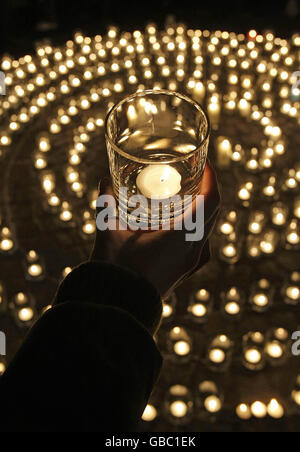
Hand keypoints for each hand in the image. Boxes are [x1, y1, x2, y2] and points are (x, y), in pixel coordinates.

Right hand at [90, 162, 219, 298]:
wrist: (118, 307)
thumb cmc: (114, 270)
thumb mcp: (109, 231)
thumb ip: (107, 202)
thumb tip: (104, 180)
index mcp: (182, 236)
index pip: (211, 200)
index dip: (211, 178)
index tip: (203, 163)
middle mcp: (194, 249)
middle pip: (213, 212)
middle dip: (207, 188)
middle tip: (193, 173)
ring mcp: (192, 262)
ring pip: (209, 228)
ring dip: (204, 208)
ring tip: (188, 195)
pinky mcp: (186, 271)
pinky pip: (201, 243)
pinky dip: (198, 227)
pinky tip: (181, 224)